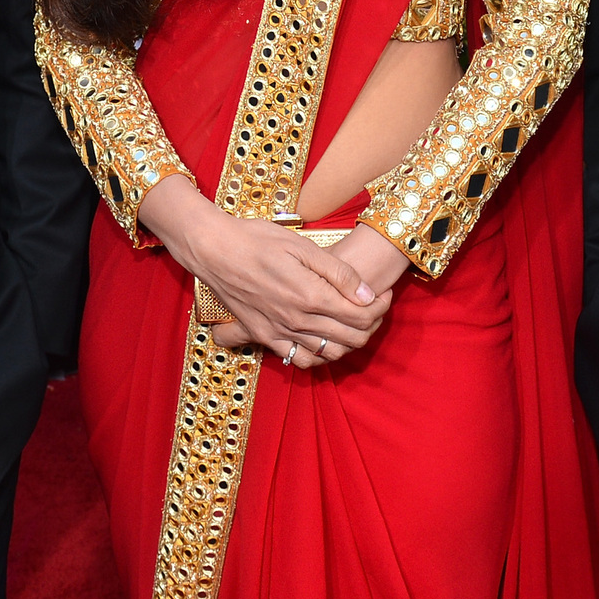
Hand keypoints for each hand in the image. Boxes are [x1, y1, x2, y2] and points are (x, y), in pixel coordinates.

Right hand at [140, 178, 389, 369]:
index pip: (361, 315)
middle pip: (351, 337)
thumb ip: (337, 273)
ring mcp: (279, 332)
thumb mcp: (302, 246)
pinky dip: (319, 356)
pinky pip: (299, 359)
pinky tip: (324, 340)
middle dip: (372, 324)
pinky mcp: (264, 337)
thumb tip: (366, 294)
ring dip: (350, 341)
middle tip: (374, 306)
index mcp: (310, 295)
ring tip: (354, 322)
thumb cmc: (258, 240)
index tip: (383, 292)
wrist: (214, 250)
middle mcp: (297, 320)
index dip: (381, 305)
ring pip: (329, 352)